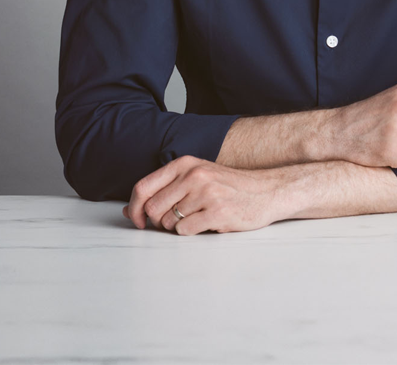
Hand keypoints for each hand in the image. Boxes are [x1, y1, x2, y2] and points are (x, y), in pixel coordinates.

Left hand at [122, 156, 286, 234]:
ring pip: (168, 223)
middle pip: (152, 209)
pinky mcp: (217, 212)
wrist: (267, 191)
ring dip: (178, 227)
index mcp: (186, 164)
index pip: (143, 187)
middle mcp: (194, 175)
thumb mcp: (197, 178)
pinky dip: (191, 233)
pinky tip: (206, 224)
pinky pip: (185, 231)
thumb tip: (129, 210)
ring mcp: (206, 193)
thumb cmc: (229, 187)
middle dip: (158, 222)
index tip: (137, 221)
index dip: (135, 208)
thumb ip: (164, 190)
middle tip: (175, 222)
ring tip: (197, 219)